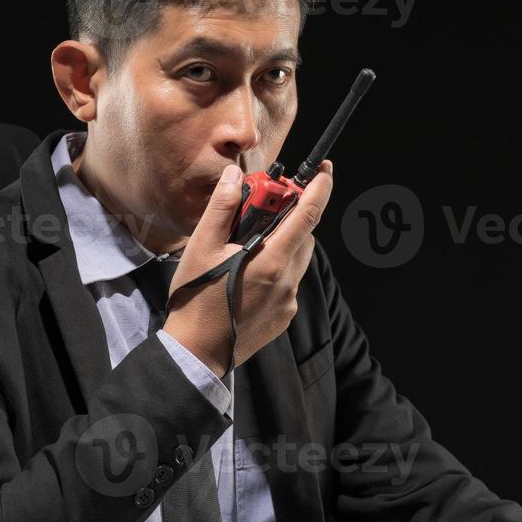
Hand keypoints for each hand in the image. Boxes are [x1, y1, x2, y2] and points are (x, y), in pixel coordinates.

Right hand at [162, 159, 332, 375]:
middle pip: (304, 235)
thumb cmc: (195, 299)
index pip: (308, 215)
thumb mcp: (202, 248)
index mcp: (272, 261)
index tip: (325, 169)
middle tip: (265, 208)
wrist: (196, 352)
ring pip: (297, 259)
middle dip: (292, 216)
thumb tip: (235, 176)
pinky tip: (249, 274)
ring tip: (250, 244)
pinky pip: (289, 282)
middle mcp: (288, 281)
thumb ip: (222, 209)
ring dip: (284, 243)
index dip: (320, 188)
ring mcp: (288, 300)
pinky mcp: (284, 316)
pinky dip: (277, 268)